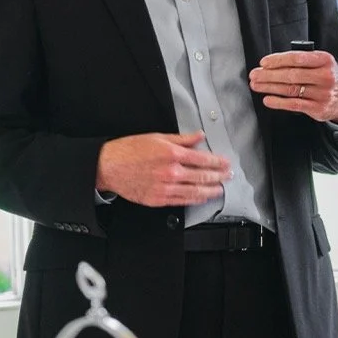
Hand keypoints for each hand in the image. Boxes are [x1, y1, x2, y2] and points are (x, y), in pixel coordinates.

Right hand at [96, 132, 230, 207]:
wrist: (109, 167)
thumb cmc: (129, 150)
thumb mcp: (157, 137)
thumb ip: (182, 139)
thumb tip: (199, 136)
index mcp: (172, 154)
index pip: (203, 159)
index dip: (217, 162)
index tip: (225, 163)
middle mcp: (171, 172)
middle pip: (203, 176)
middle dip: (219, 176)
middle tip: (228, 176)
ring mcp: (166, 188)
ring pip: (195, 191)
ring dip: (211, 190)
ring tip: (220, 189)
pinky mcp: (159, 199)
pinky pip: (182, 201)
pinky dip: (195, 200)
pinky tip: (202, 198)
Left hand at [248, 50, 337, 123]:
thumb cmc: (327, 76)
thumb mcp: (322, 62)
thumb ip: (303, 60)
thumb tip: (272, 64)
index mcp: (324, 60)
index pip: (297, 58)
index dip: (278, 60)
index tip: (264, 63)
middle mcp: (324, 76)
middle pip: (291, 75)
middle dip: (269, 75)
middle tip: (255, 75)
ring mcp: (322, 94)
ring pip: (290, 90)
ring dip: (270, 87)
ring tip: (256, 85)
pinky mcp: (318, 108)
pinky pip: (294, 105)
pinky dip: (279, 102)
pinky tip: (268, 99)